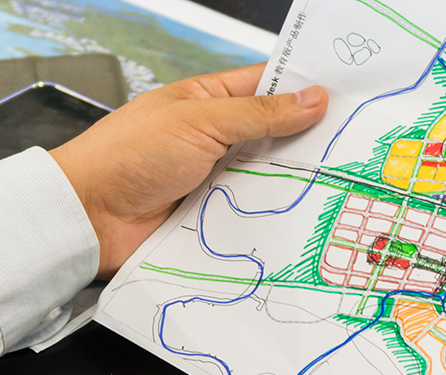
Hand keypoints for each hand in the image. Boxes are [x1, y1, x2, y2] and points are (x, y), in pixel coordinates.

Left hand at [49, 63, 327, 279]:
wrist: (87, 217)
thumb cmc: (129, 155)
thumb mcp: (200, 121)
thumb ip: (260, 114)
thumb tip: (314, 98)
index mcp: (209, 100)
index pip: (268, 86)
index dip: (306, 87)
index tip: (350, 94)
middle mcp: (216, 138)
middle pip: (276, 135)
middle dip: (311, 140)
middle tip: (358, 145)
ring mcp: (217, 178)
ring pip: (270, 176)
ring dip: (296, 181)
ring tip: (343, 182)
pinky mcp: (214, 216)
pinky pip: (254, 213)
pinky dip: (275, 215)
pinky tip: (307, 218)